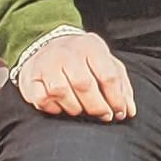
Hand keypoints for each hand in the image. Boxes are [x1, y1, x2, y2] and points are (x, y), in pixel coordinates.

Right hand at [17, 29, 135, 118]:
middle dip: (98, 106)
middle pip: (84, 85)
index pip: (108, 75)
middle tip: (104, 116)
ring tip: (83, 110)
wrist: (46, 45)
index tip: (120, 112)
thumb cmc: (83, 60)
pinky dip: (54, 109)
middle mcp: (66, 52)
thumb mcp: (106, 63)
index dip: (116, 98)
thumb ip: (121, 85)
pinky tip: (62, 107)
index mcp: (90, 45)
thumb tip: (129, 111)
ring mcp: (45, 64)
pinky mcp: (30, 78)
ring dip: (76, 108)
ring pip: (61, 92)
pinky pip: (43, 99)